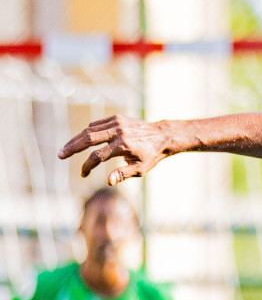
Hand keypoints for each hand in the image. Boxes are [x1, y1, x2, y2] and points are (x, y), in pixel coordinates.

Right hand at [58, 115, 176, 184]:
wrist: (163, 135)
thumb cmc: (151, 155)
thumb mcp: (141, 169)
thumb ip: (123, 174)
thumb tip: (108, 181)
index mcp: (123, 146)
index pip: (98, 156)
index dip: (87, 166)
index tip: (83, 174)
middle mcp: (118, 132)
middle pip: (88, 139)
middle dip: (72, 147)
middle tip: (60, 155)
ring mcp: (116, 123)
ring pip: (89, 130)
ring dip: (75, 140)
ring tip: (65, 149)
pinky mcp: (116, 118)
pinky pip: (96, 125)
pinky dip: (87, 132)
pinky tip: (80, 140)